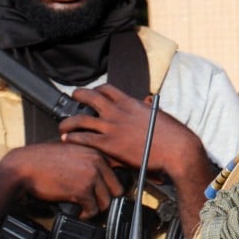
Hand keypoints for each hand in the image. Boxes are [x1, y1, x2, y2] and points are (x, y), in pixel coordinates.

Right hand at [0, 141, 123, 218]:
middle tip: (95, 203)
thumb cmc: (42, 160)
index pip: (118, 171)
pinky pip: (93, 209)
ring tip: (85, 208)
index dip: (112, 184)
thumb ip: (87, 158)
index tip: (105, 191)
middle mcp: (97, 161)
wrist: (23, 166)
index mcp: (96, 151)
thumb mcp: (70, 150)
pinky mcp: (82, 190)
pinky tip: (78, 212)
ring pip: (107, 201)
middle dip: (106, 198)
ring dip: (96, 208)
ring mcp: (91, 175)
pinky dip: (86, 214)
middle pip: (117, 188)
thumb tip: (100, 173)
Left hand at [60, 84, 200, 178]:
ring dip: (68, 121)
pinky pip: (84, 138)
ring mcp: (112, 128)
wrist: (175, 149)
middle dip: (79, 95)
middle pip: (90, 97)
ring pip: (81, 119)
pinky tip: (66, 139)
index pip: (108, 89)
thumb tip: (146, 102)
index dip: (97, 90)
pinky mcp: (109, 144)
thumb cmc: (171, 134)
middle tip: (74, 97)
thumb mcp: (157, 114)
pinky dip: (72, 138)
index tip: (93, 93)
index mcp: (130, 103)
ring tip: (62, 124)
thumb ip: (146, 108)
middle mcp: (118, 112)